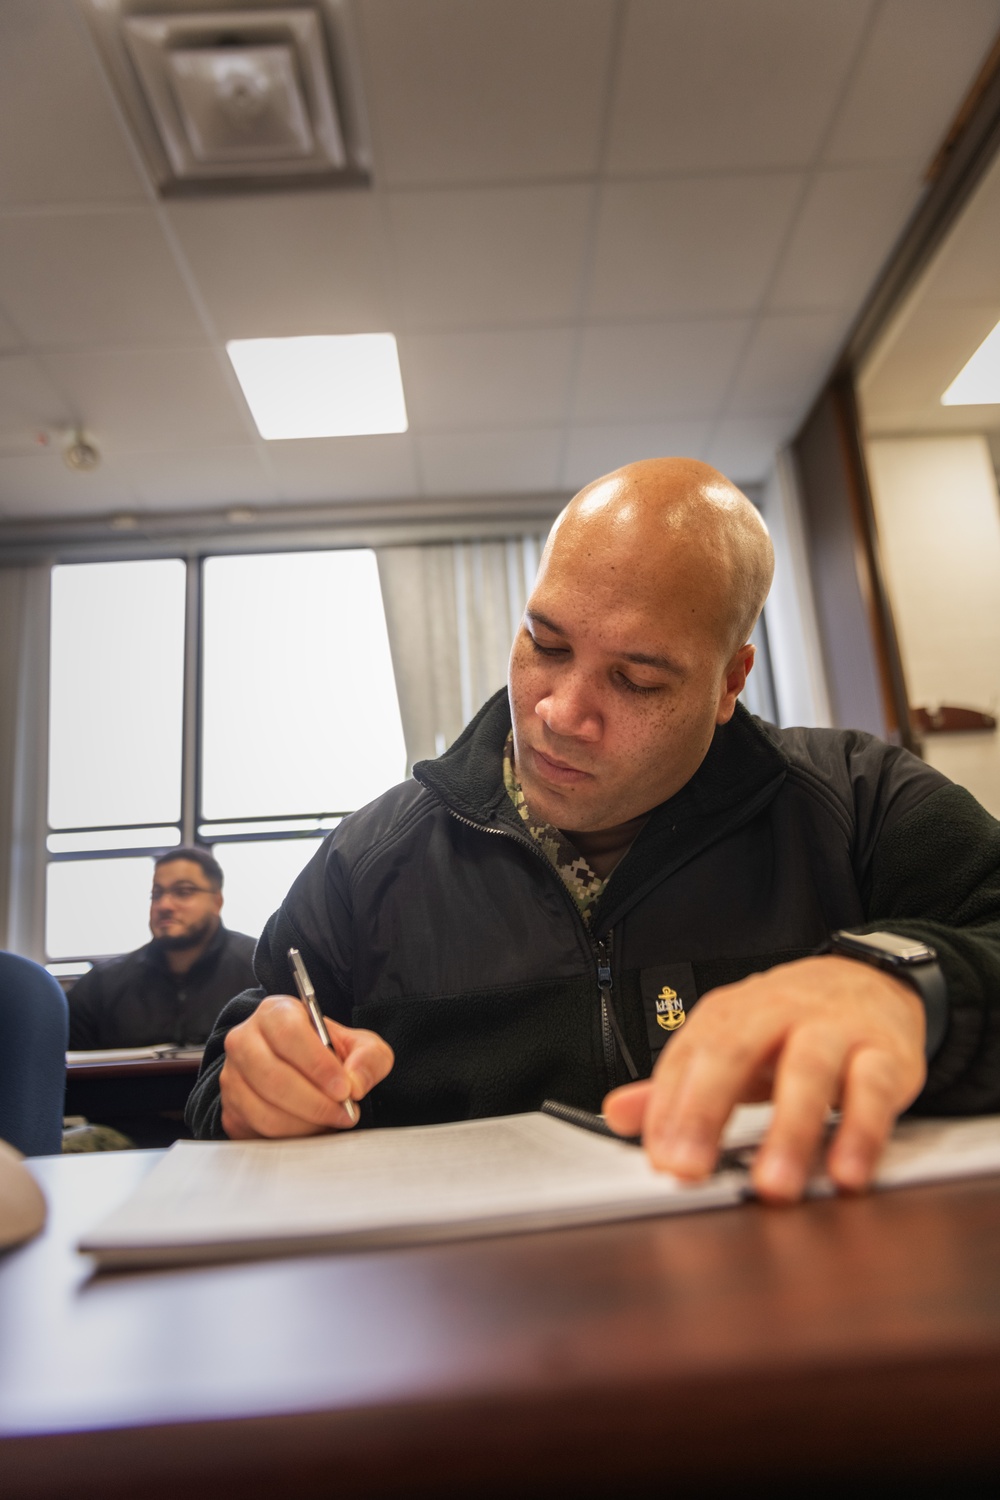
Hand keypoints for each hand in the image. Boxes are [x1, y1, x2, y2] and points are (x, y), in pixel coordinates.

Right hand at [220, 995, 393, 1139]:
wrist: (307, 1075)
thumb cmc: (332, 1056)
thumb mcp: (362, 1048)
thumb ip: (368, 1059)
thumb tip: (355, 1084)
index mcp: (276, 1013)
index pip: (289, 1033)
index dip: (317, 1064)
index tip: (344, 1088)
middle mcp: (245, 1040)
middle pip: (273, 1075)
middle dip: (314, 1102)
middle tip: (344, 1113)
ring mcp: (232, 1076)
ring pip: (264, 1108)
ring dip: (305, 1123)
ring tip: (332, 1121)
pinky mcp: (231, 1109)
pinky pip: (258, 1129)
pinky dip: (291, 1136)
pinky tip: (312, 1128)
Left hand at [603, 955, 926, 1201]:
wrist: (874, 980)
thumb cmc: (793, 1023)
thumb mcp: (732, 1047)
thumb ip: (675, 1086)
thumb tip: (616, 1116)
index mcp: (732, 1014)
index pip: (687, 1056)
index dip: (668, 1108)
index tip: (660, 1159)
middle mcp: (778, 1014)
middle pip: (735, 1052)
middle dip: (707, 1112)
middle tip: (690, 1171)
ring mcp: (834, 1031)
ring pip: (808, 1073)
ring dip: (789, 1132)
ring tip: (773, 1187)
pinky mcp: (886, 1055)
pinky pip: (874, 1092)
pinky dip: (862, 1134)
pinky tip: (845, 1174)